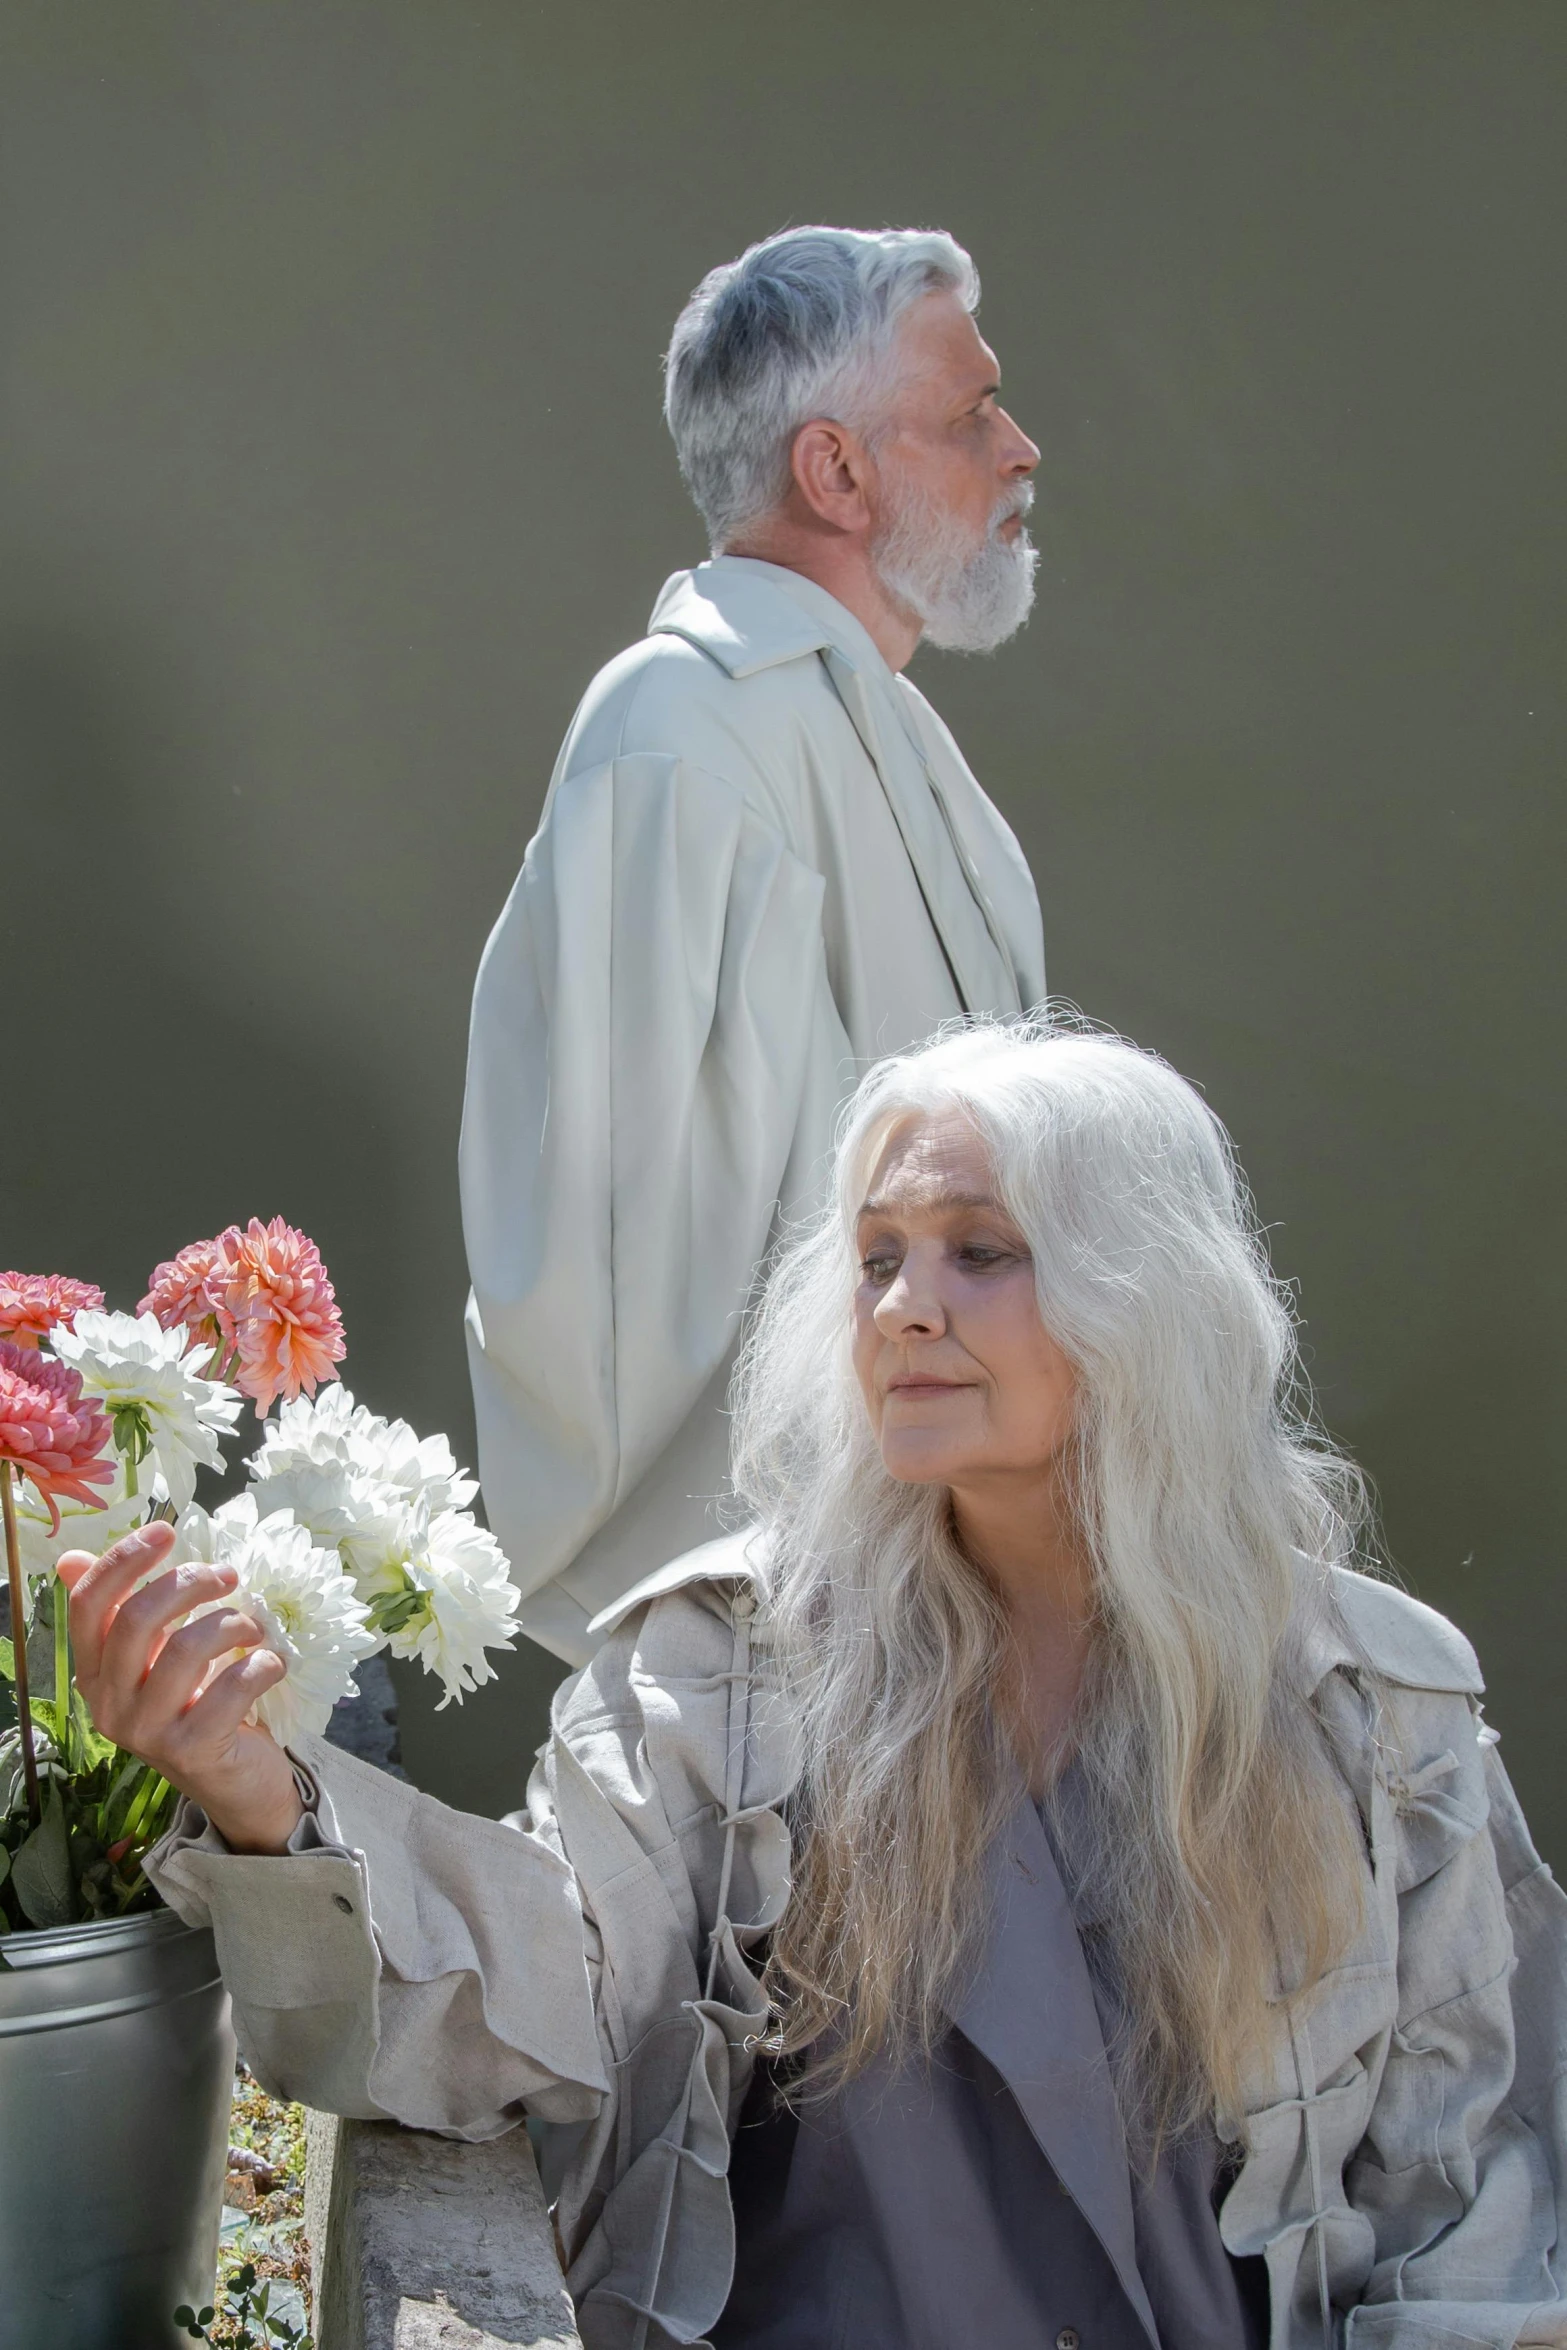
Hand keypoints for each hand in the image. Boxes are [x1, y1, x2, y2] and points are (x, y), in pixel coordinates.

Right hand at [60, 1521, 304, 1855]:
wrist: (234, 1782)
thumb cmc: (196, 1704)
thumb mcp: (155, 1657)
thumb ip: (123, 1611)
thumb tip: (71, 1558)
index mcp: (93, 1674)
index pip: (88, 1605)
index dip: (122, 1560)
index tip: (165, 1531)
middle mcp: (109, 1704)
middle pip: (135, 1620)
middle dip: (186, 1583)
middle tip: (227, 1575)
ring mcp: (147, 1732)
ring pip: (184, 1649)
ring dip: (230, 1623)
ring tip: (254, 1628)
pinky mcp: (192, 1751)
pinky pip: (230, 1688)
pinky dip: (260, 1664)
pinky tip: (271, 1663)